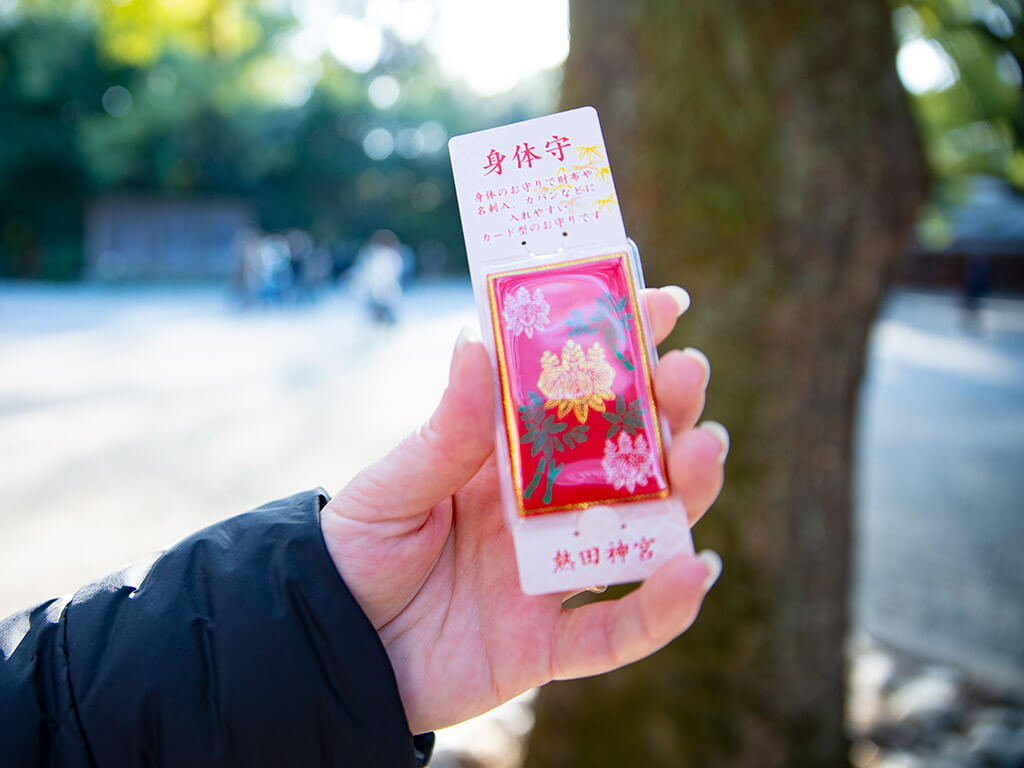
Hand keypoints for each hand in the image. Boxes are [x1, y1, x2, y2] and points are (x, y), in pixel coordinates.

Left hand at [320, 287, 726, 733]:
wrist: (331, 649)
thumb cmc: (357, 556)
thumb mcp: (392, 488)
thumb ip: (443, 433)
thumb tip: (476, 341)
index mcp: (510, 460)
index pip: (581, 396)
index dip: (625, 349)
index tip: (663, 304)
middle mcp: (548, 511)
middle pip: (631, 456)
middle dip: (670, 410)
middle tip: (688, 372)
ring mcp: (556, 575)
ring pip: (646, 532)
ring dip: (689, 491)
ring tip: (705, 447)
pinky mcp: (551, 645)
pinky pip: (619, 631)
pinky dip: (662, 609)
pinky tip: (694, 567)